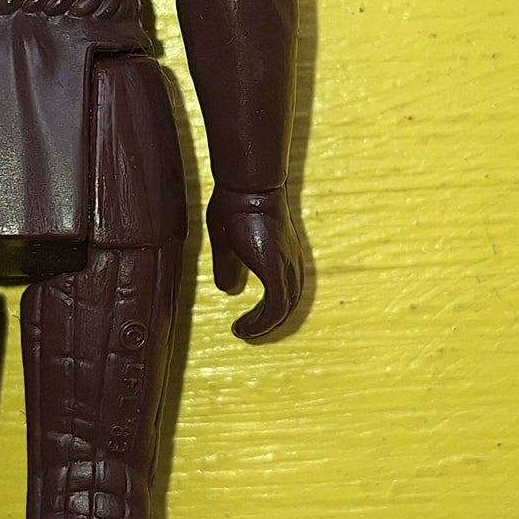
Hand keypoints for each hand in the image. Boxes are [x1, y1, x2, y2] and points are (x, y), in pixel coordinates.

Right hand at [205, 185, 303, 341]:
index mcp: (283, 252)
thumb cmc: (236, 202)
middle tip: (248, 331)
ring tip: (243, 333)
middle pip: (289, 303)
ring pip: (284, 310)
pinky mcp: (276, 270)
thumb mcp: (227, 241)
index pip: (287, 288)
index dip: (270, 308)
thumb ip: (229, 265)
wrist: (246, 185)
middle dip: (268, 322)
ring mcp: (287, 265)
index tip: (251, 319)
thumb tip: (227, 288)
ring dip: (263, 327)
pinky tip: (243, 328)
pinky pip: (275, 309)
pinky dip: (261, 324)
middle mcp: (292, 261)